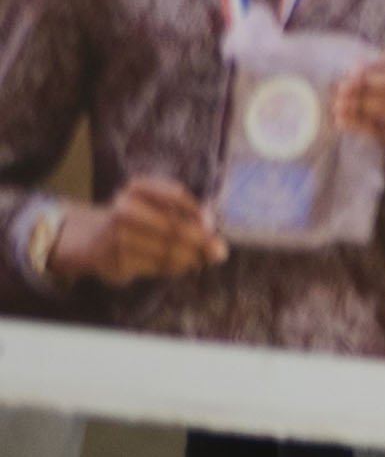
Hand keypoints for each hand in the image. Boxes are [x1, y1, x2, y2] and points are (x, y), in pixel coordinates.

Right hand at [59, 175, 221, 283]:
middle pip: (175, 228)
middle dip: (202, 242)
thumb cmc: (136, 219)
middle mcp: (125, 211)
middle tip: (220, 252)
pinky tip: (182, 265)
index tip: (212, 226)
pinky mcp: (118, 263)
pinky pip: (158, 267)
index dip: (199, 213)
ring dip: (192, 258)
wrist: (92, 240)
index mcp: (137, 188)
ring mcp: (118, 238)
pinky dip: (176, 267)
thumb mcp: (155, 203)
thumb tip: (209, 221)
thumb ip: (183, 208)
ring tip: (202, 259)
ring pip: (169, 252)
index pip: (176, 196)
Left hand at [334, 50, 384, 200]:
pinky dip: (360, 124)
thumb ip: (376, 72)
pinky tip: (342, 120)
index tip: (352, 69)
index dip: (375, 64)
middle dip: (367, 84)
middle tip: (341, 87)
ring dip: (360, 104)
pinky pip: (384, 129)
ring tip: (337, 104)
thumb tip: (354, 68)